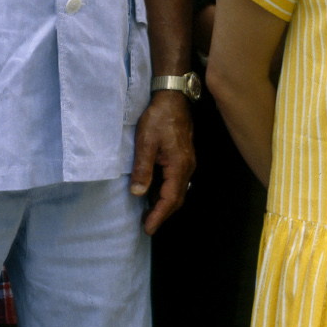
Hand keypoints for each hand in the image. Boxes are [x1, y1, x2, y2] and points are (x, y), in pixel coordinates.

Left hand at [133, 93, 194, 231]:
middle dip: (162, 214)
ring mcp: (187, 163)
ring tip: (149, 213)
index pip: (170, 199)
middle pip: (177, 199)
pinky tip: (155, 192)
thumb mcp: (145, 143)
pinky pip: (177, 182)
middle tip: (147, 225)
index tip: (148, 228)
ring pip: (178, 191)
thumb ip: (143, 169)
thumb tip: (138, 193)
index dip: (159, 216)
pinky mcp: (184, 157)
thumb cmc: (158, 118)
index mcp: (178, 166)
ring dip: (164, 204)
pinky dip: (166, 192)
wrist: (173, 98)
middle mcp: (187, 168)